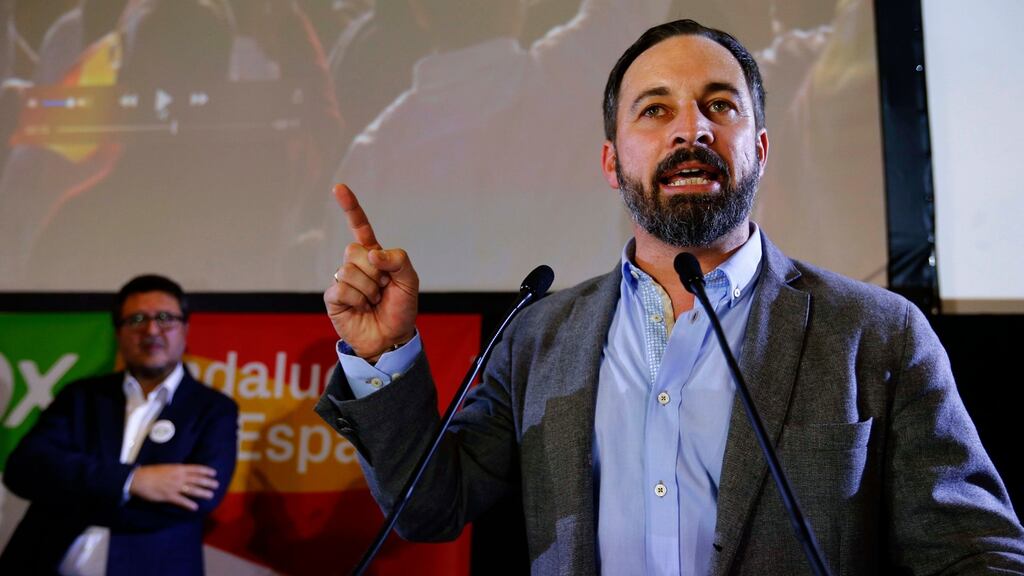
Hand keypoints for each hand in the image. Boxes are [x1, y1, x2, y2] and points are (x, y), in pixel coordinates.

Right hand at [128, 464, 218, 510]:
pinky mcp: (168, 496)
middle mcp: (179, 477)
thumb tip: (185, 472)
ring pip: (192, 490)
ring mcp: (174, 487)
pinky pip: (181, 501)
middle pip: (197, 479)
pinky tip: (195, 507)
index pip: (196, 469)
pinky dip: (189, 504)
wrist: (139, 479)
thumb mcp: (167, 468)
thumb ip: (177, 470)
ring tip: (211, 495)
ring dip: (203, 493)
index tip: (214, 473)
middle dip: (208, 482)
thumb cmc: (151, 472)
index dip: (206, 471)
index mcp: (178, 468)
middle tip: (216, 485)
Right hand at [325, 184, 418, 360]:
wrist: (391, 338)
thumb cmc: (401, 309)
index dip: (350, 208)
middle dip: (375, 271)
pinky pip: (342, 288)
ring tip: (373, 301)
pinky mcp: (333, 297)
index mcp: (374, 255)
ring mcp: (343, 279)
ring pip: (349, 270)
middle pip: (355, 250)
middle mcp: (356, 264)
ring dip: (368, 289)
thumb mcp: (410, 282)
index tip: (338, 188)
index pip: (360, 227)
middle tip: (382, 289)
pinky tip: (361, 308)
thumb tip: (373, 253)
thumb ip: (399, 261)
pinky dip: (357, 299)